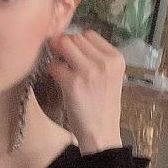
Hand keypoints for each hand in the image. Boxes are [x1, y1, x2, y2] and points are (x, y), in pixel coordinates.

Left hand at [45, 30, 124, 153]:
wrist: (102, 133)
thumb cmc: (102, 105)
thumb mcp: (109, 77)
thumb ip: (96, 57)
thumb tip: (68, 39)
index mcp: (116, 58)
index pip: (89, 34)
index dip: (77, 42)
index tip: (74, 55)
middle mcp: (105, 62)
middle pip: (75, 37)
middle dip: (66, 47)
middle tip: (64, 62)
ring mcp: (89, 71)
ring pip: (63, 44)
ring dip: (57, 55)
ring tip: (62, 70)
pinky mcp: (73, 83)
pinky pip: (53, 64)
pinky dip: (51, 70)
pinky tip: (58, 79)